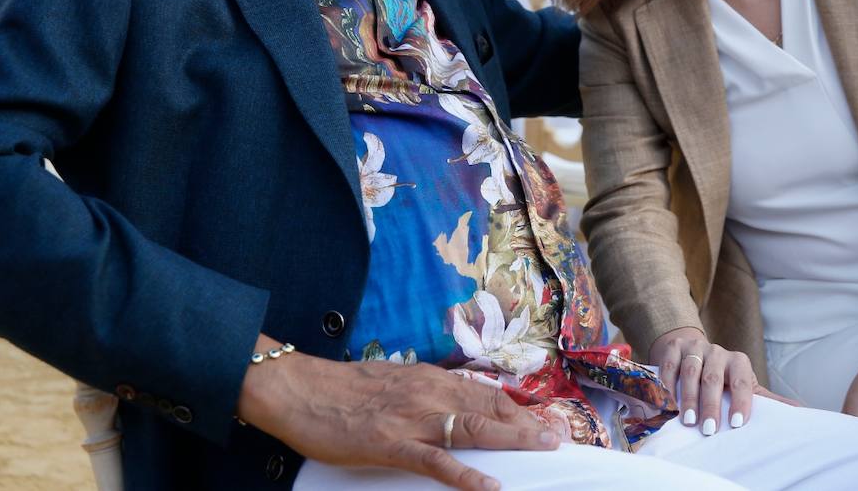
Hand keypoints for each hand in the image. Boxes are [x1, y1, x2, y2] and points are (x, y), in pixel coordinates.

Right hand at [237, 335, 559, 490]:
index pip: (485, 392)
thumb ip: (424, 393)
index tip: (544, 420)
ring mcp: (412, 418)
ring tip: (544, 449)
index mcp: (429, 378)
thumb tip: (453, 406)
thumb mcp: (393, 383)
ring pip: (474, 428)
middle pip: (489, 407)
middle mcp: (428, 392)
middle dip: (528, 422)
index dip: (518, 407)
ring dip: (513, 438)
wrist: (298, 389)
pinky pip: (437, 462)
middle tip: (559, 437)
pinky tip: (490, 485)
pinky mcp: (391, 443)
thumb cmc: (341, 391)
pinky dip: (467, 475)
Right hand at [649, 327, 794, 435]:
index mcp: (738, 361)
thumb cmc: (722, 376)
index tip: (738, 423)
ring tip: (687, 420)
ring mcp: (694, 348)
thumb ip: (766, 398)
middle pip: (713, 377)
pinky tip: (668, 403)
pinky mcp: (673, 348)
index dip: (741, 401)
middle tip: (709, 429)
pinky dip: (667, 384)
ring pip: (691, 371)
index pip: (741, 381)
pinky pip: (669, 365)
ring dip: (688, 396)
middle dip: (711, 404)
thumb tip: (800, 410)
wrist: (694, 351)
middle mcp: (717, 351)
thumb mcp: (744, 384)